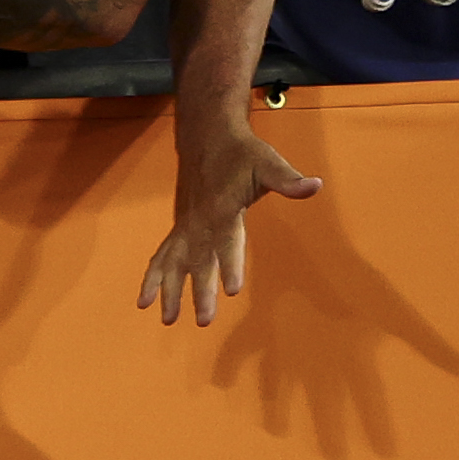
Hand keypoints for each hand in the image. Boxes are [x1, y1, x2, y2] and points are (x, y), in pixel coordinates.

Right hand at [136, 124, 321, 327]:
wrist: (207, 138)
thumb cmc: (241, 153)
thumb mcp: (267, 161)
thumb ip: (288, 179)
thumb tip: (315, 186)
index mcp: (221, 208)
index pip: (227, 241)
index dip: (230, 265)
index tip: (232, 290)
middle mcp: (198, 223)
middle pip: (200, 262)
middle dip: (200, 292)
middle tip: (206, 320)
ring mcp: (185, 228)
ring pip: (174, 265)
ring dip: (170, 293)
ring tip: (169, 321)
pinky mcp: (178, 230)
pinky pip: (161, 258)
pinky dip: (151, 279)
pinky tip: (144, 301)